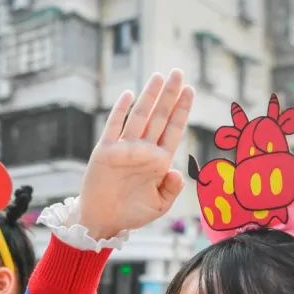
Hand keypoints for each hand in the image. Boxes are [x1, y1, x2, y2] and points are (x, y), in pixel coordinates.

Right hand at [78, 69, 193, 238]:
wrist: (104, 221)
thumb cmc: (132, 214)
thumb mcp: (159, 206)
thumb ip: (171, 189)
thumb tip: (177, 171)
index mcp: (159, 161)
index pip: (174, 129)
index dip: (182, 109)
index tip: (190, 90)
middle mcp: (143, 150)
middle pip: (159, 116)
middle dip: (169, 95)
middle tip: (178, 72)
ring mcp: (125, 148)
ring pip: (139, 116)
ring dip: (149, 96)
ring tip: (158, 76)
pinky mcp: (105, 151)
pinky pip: (114, 126)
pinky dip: (120, 110)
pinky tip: (128, 94)